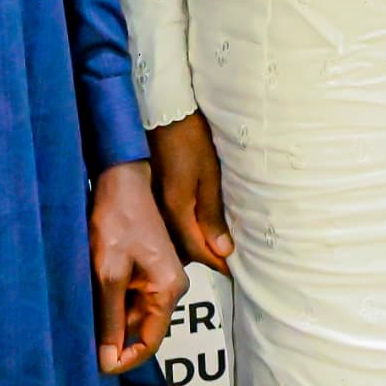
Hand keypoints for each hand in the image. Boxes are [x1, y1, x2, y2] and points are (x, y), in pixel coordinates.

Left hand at [90, 160, 186, 372]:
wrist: (121, 181)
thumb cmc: (117, 222)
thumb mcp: (108, 275)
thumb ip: (110, 320)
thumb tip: (108, 361)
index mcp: (169, 290)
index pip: (151, 343)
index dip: (124, 359)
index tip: (96, 366)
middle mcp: (172, 287)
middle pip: (142, 328)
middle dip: (112, 333)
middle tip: (81, 328)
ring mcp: (162, 277)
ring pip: (133, 312)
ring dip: (109, 313)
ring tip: (85, 299)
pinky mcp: (151, 268)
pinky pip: (131, 296)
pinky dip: (111, 298)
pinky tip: (93, 286)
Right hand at [147, 112, 234, 275]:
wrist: (163, 113)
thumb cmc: (190, 139)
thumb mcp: (209, 175)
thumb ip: (213, 214)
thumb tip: (223, 250)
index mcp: (176, 211)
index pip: (197, 250)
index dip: (218, 263)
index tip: (235, 272)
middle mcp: (159, 215)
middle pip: (182, 251)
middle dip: (205, 258)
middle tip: (228, 262)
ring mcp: (152, 207)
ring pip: (172, 240)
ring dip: (192, 247)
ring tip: (214, 249)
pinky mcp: (150, 199)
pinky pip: (166, 226)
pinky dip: (181, 233)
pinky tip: (194, 228)